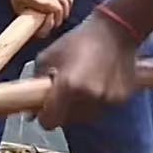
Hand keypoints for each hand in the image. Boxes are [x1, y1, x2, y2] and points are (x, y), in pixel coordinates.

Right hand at [0, 0, 72, 37]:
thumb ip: (41, 5)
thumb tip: (56, 10)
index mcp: (30, 20)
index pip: (43, 32)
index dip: (49, 25)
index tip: (48, 14)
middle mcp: (40, 16)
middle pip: (57, 23)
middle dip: (58, 11)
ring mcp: (49, 8)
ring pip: (64, 13)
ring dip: (63, 2)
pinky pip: (68, 4)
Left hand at [35, 11, 140, 128]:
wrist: (115, 30)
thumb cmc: (79, 40)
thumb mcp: (49, 55)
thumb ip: (37, 82)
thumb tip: (31, 110)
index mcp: (68, 85)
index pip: (50, 121)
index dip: (45, 116)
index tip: (45, 109)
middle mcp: (88, 97)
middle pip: (67, 121)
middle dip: (62, 110)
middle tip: (64, 93)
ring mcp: (107, 100)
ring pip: (85, 118)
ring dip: (79, 107)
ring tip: (82, 86)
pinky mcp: (121, 100)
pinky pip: (101, 109)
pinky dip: (97, 102)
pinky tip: (97, 83)